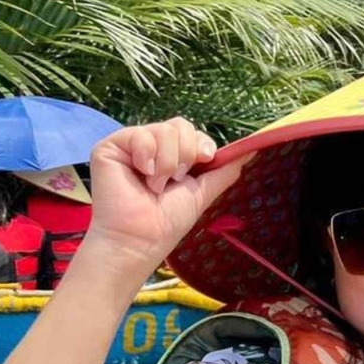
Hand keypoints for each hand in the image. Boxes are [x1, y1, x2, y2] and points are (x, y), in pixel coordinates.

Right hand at [81, 117, 243, 272]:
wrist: (142, 238)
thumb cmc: (168, 220)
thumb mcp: (203, 191)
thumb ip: (225, 169)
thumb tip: (254, 148)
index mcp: (171, 154)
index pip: (192, 131)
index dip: (202, 145)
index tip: (203, 162)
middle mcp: (151, 146)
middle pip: (180, 126)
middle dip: (186, 156)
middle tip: (175, 180)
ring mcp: (130, 145)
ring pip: (163, 130)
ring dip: (168, 163)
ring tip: (156, 185)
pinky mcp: (110, 147)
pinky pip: (140, 135)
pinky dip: (148, 157)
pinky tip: (142, 175)